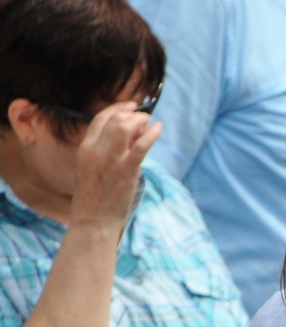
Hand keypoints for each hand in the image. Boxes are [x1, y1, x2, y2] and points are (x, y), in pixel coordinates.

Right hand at [70, 101, 158, 235]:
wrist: (93, 221)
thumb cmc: (95, 198)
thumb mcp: (93, 169)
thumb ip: (106, 151)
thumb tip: (129, 135)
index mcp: (85, 149)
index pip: (100, 119)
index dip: (117, 108)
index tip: (131, 105)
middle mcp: (95, 151)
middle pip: (115, 119)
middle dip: (132, 114)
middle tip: (144, 118)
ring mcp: (110, 160)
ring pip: (125, 127)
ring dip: (141, 121)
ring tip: (150, 124)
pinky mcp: (126, 170)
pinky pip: (141, 145)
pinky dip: (152, 133)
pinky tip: (159, 129)